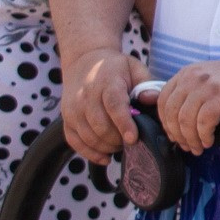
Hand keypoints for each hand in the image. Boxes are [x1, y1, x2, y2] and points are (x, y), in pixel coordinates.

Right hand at [61, 45, 149, 164]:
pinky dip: (90, 153)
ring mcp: (73, 109)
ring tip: (121, 145)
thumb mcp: (135, 68)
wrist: (85, 61)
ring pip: (88, 136)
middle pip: (100, 125)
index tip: (133, 138)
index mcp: (106, 82)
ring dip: (107, 147)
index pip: (114, 105)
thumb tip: (153, 100)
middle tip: (132, 142)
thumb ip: (147, 85)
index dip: (123, 124)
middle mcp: (85, 96)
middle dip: (118, 139)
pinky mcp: (66, 119)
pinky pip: (75, 142)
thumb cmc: (117, 68)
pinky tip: (105, 157)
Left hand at [153, 59, 219, 153]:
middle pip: (172, 112)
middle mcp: (194, 76)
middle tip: (187, 146)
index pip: (163, 100)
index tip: (174, 135)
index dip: (166, 122)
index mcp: (187, 73)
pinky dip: (204, 135)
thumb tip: (171, 118)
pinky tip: (210, 140)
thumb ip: (189, 91)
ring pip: (186, 119)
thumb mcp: (208, 79)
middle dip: (177, 134)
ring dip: (190, 138)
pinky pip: (204, 122)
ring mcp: (207, 85)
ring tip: (199, 147)